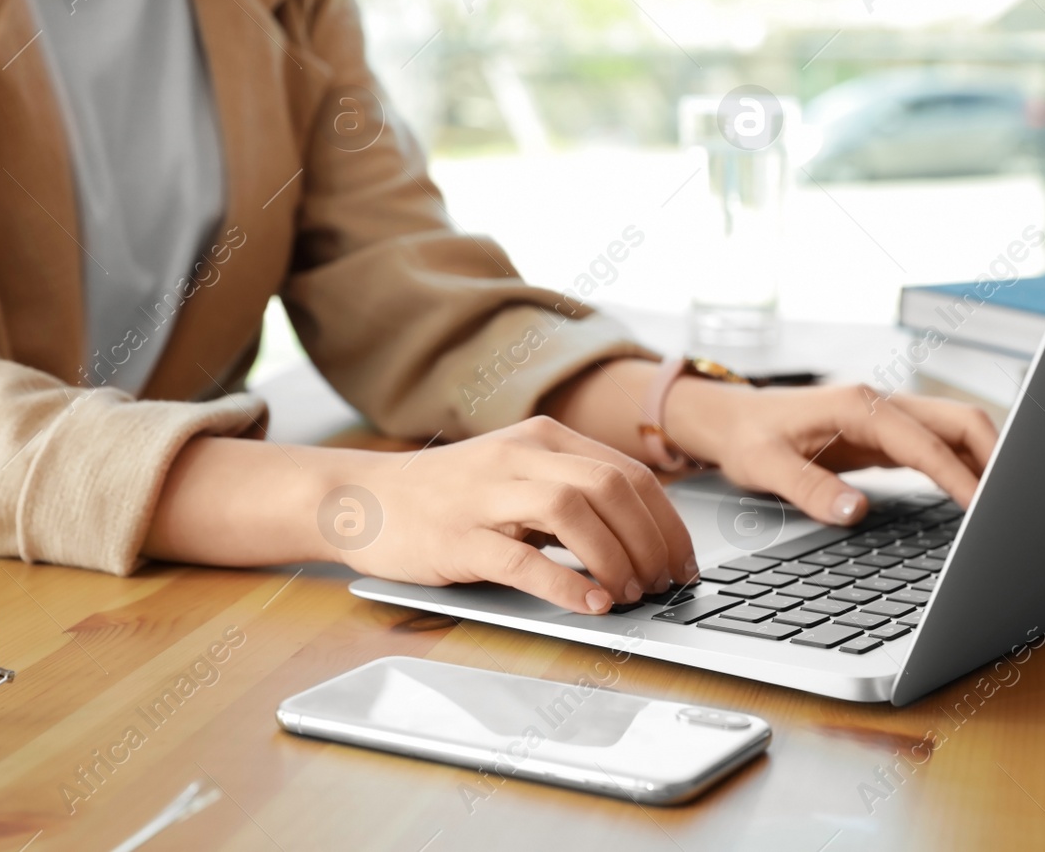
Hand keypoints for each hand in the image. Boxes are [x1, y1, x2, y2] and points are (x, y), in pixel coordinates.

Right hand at [328, 416, 696, 613]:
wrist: (361, 498)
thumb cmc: (447, 496)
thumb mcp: (516, 476)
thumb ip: (570, 493)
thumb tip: (640, 541)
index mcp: (543, 438)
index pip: (629, 473)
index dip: (668, 522)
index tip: (683, 562)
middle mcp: (520, 456)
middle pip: (612, 487)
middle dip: (652, 541)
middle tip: (663, 584)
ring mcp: (486, 494)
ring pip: (575, 511)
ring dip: (616, 557)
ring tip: (629, 593)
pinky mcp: (457, 537)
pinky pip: (522, 558)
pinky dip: (565, 583)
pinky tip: (590, 604)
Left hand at [666, 379, 997, 525]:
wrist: (731, 420)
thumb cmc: (746, 438)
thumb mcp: (764, 467)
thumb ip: (808, 488)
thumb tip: (854, 511)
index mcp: (857, 405)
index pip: (923, 441)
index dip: (956, 474)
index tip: (982, 508)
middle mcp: (880, 404)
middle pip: (959, 420)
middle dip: (995, 457)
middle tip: (1015, 504)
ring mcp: (888, 417)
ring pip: (956, 430)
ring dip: (985, 460)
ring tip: (1007, 505)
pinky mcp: (887, 436)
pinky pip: (939, 446)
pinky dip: (964, 466)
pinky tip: (977, 497)